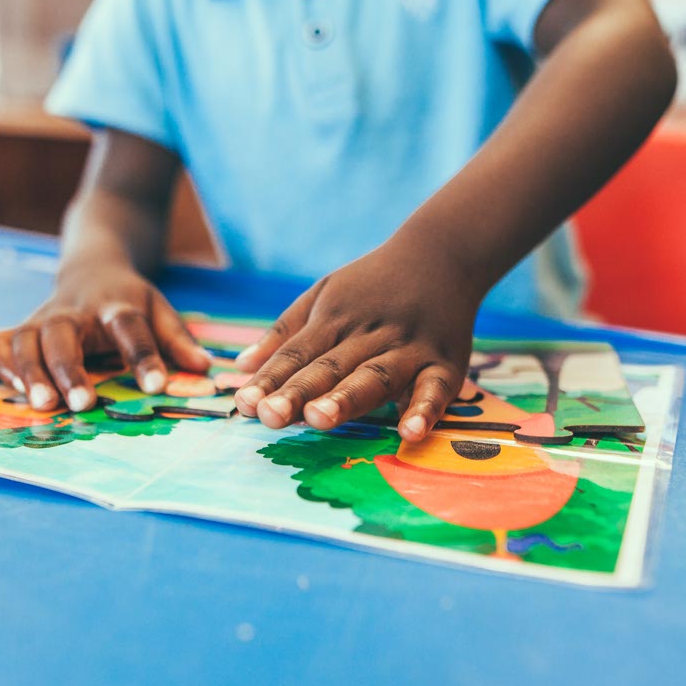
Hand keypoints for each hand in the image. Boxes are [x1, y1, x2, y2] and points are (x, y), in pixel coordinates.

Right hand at [0, 261, 210, 412]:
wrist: (91, 265)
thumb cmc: (128, 300)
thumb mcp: (159, 310)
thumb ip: (177, 340)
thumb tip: (204, 369)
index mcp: (116, 305)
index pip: (130, 327)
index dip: (143, 356)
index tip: (155, 387)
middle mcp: (74, 310)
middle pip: (64, 333)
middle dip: (70, 369)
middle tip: (82, 404)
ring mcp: (42, 318)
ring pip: (25, 339)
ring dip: (31, 372)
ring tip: (43, 405)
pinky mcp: (20, 327)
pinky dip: (2, 366)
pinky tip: (16, 391)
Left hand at [233, 241, 483, 441]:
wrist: (443, 253)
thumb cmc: (374, 283)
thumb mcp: (324, 294)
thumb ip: (283, 333)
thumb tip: (240, 366)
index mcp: (334, 319)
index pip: (297, 354)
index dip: (271, 379)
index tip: (244, 403)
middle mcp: (369, 335)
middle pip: (329, 367)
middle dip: (299, 391)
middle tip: (271, 416)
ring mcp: (408, 349)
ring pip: (374, 377)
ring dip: (347, 398)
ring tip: (319, 419)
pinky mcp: (445, 364)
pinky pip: (434, 389)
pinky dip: (424, 410)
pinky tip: (409, 433)